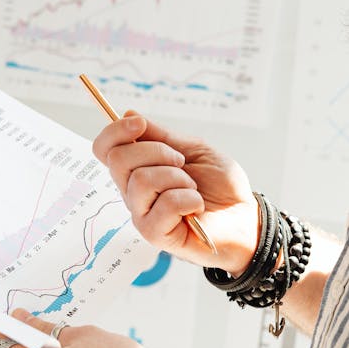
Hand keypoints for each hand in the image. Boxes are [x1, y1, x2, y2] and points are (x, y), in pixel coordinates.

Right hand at [92, 113, 257, 273]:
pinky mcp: (154, 234)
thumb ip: (161, 135)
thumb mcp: (192, 149)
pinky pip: (164, 204)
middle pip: (118, 160)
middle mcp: (133, 193)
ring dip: (177, 178)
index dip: (114, 131)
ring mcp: (141, 214)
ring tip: (192, 188)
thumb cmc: (219, 186)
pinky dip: (189, 199)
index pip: (105, 149)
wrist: (244, 217)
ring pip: (141, 181)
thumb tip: (128, 114)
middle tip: (181, 163)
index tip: (138, 124)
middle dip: (155, 151)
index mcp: (137, 170)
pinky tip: (196, 207)